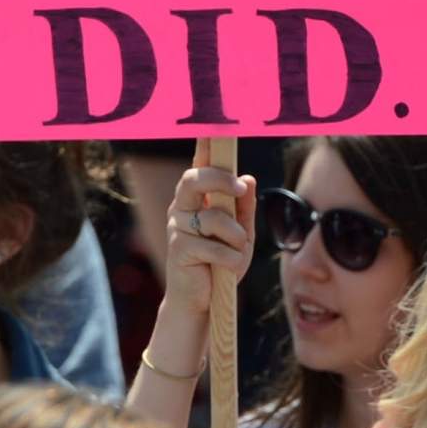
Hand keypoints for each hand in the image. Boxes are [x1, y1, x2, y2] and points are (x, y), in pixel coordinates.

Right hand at [162, 138, 255, 318]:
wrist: (201, 302)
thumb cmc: (220, 262)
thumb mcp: (240, 234)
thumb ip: (244, 208)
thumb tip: (248, 179)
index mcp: (196, 197)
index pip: (199, 164)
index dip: (204, 144)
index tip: (213, 125)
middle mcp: (182, 206)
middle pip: (195, 178)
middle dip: (220, 180)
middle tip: (240, 189)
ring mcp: (178, 227)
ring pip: (214, 218)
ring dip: (236, 238)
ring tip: (237, 252)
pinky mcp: (179, 250)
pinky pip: (215, 247)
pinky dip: (231, 259)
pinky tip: (227, 269)